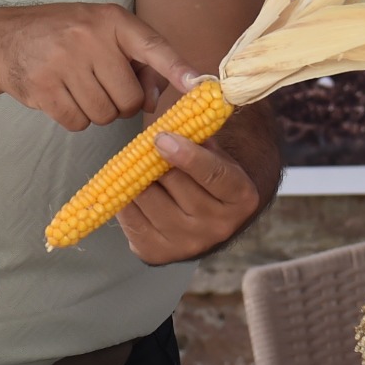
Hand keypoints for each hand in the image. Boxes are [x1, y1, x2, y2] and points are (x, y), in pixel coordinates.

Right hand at [0, 4, 196, 132]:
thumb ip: (137, 64)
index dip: (178, 69)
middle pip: (129, 98)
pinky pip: (77, 122)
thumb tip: (154, 103)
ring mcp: (64, 62)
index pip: (153, 47)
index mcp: (112, 21)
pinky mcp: (43, 87)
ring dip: (96, 112)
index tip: (202, 86)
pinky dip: (74, 119)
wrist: (3, 39)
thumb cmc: (63, 37)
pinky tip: (62, 98)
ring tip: (79, 89)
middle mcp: (90, 37)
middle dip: (120, 103)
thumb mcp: (101, 35)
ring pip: (104, 115)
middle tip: (101, 87)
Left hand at [116, 127, 263, 265]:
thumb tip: (175, 110)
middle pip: (174, 183)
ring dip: (137, 178)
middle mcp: (218, 226)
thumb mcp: (215, 152)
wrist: (207, 220)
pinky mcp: (158, 254)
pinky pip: (129, 217)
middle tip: (146, 148)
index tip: (161, 137)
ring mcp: (187, 244)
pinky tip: (132, 190)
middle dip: (155, 160)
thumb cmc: (207, 175)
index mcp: (240, 197)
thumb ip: (200, 133)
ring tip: (142, 171)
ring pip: (147, 199)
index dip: (186, 154)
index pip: (214, 174)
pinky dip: (124, 198)